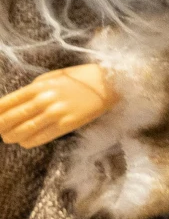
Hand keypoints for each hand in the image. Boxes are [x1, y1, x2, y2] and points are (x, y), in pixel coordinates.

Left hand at [0, 64, 117, 148]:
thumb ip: (34, 89)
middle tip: (0, 131)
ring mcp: (55, 113)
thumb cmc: (80, 78)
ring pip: (22, 131)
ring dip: (11, 136)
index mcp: (37, 86)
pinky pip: (40, 138)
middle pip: (10, 119)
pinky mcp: (67, 124)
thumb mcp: (52, 77)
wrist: (109, 83)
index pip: (5, 103)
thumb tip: (17, 104)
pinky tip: (26, 141)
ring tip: (10, 138)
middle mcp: (43, 100)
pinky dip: (28, 142)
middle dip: (0, 127)